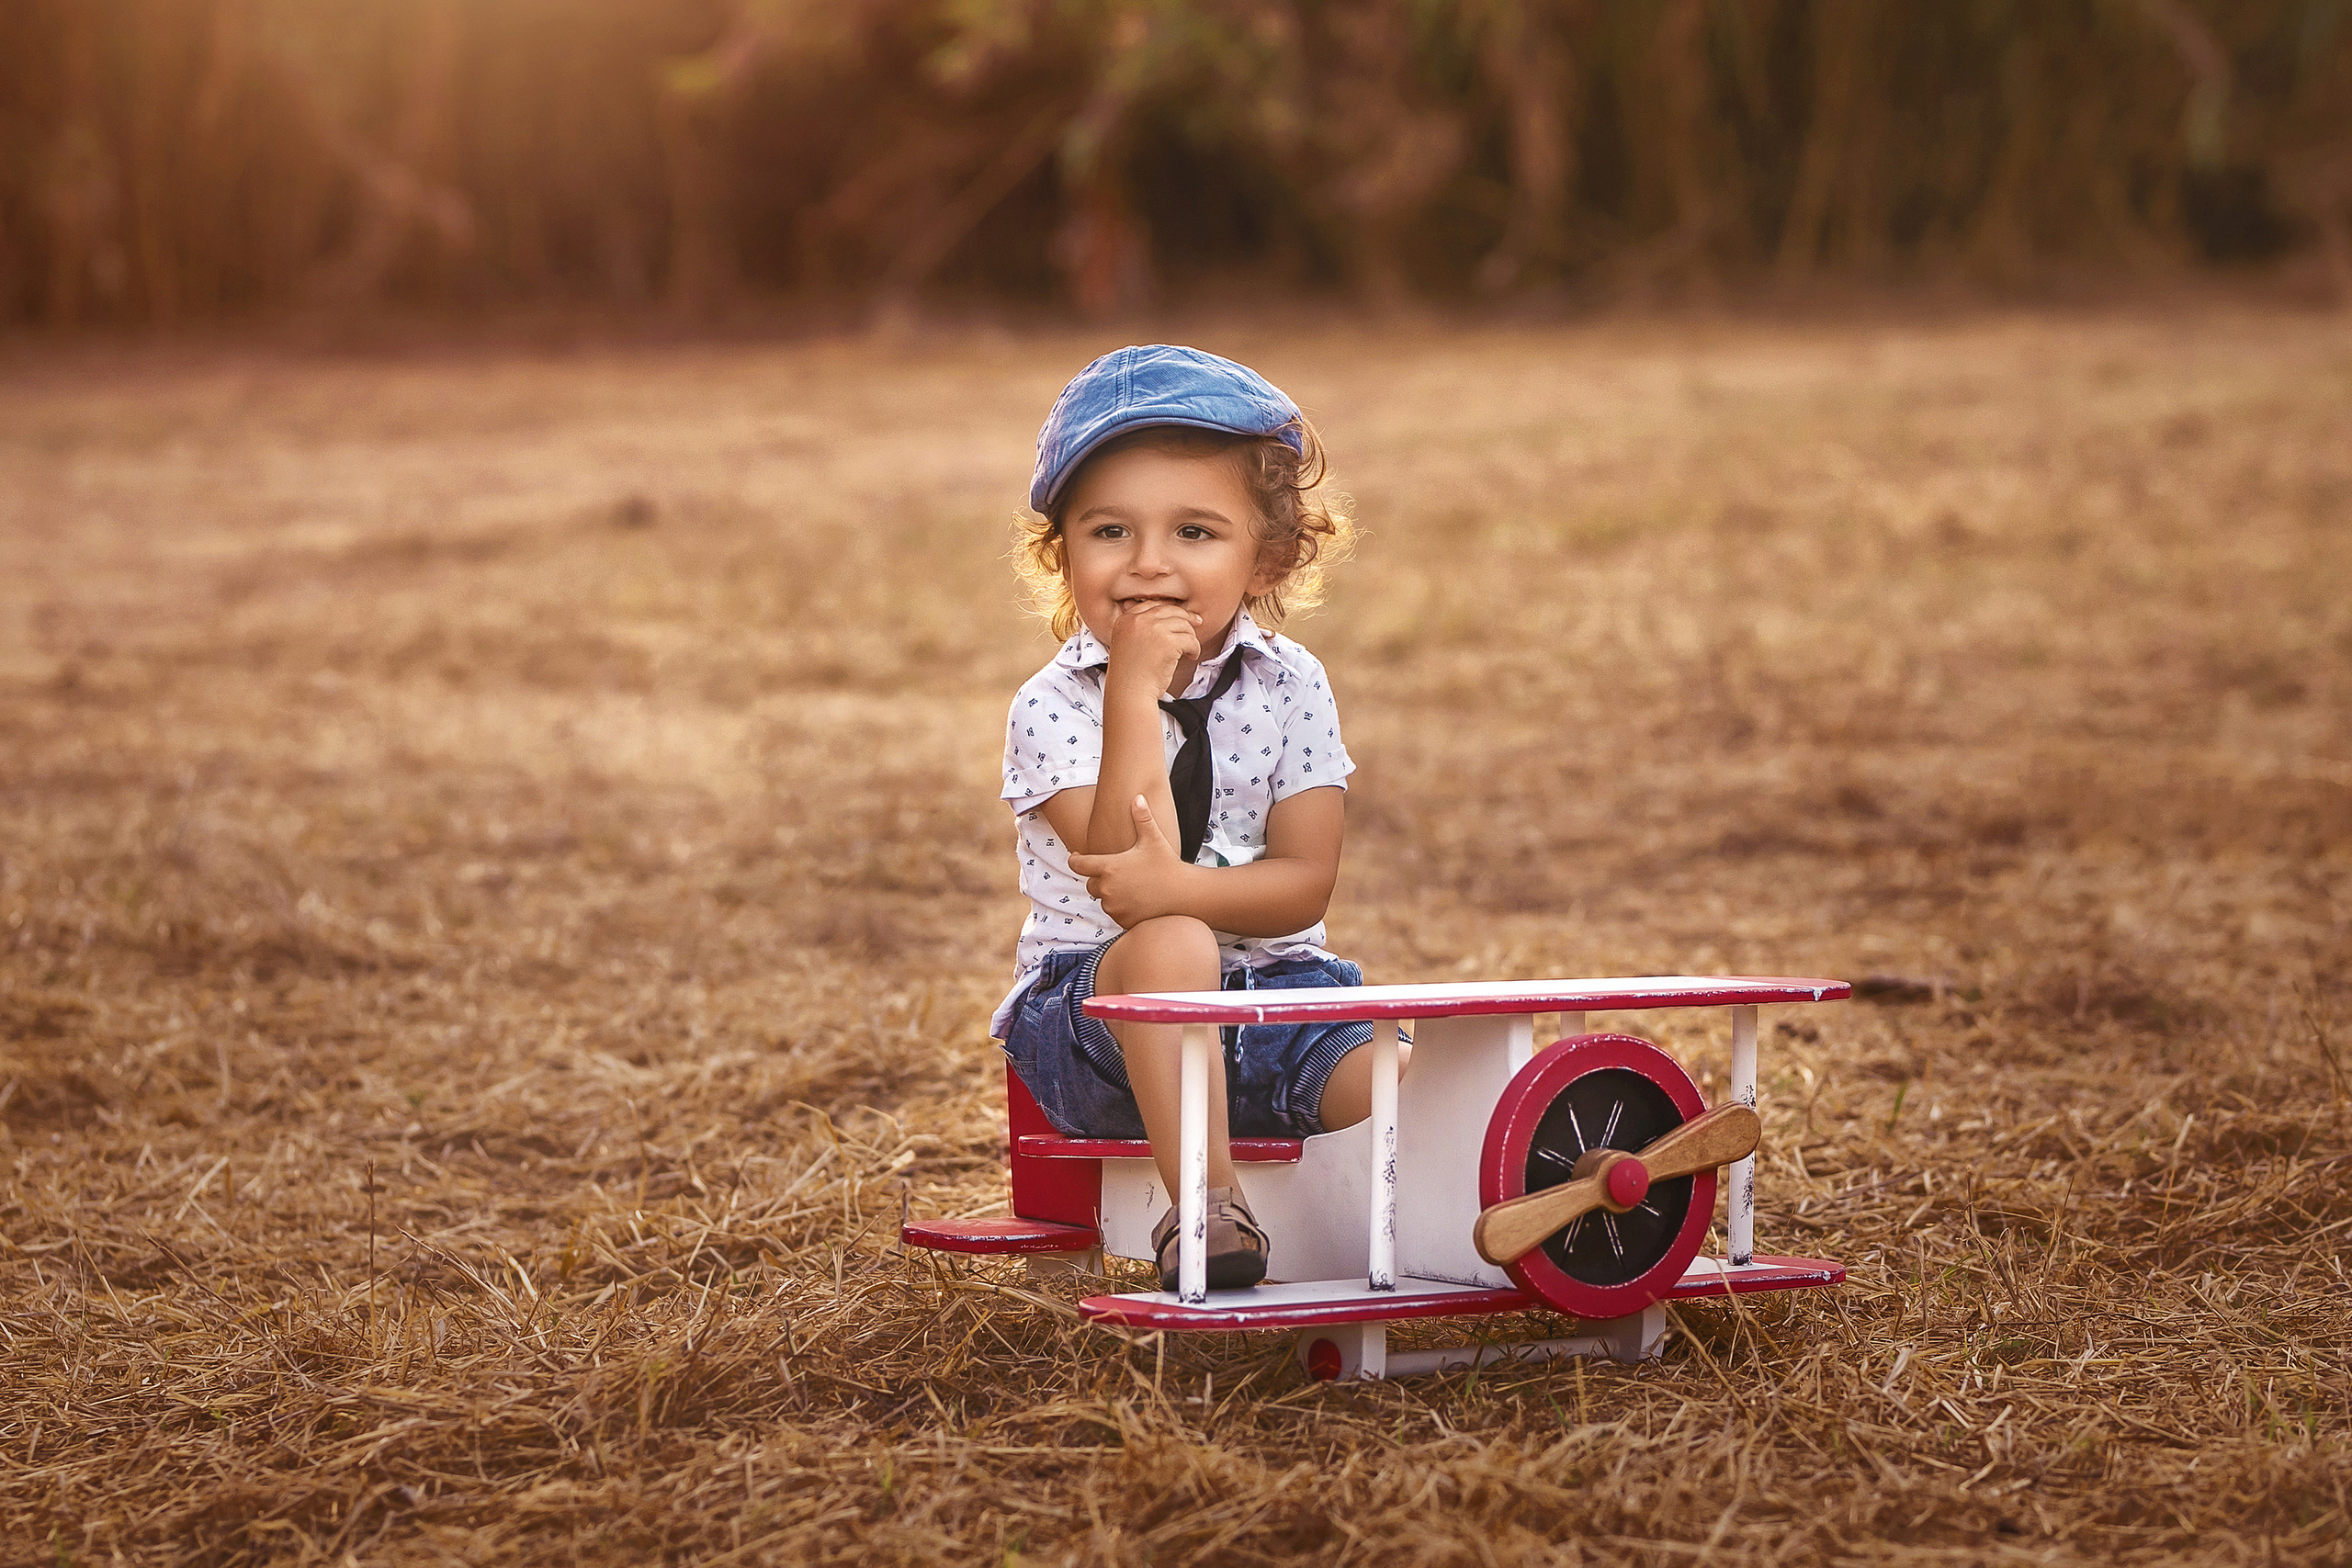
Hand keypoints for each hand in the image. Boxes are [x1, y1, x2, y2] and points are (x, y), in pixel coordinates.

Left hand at [1066, 795, 1195, 926]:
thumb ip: (1142, 818)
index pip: (1077, 864)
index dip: (1075, 859)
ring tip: (1129, 886)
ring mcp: (1114, 907)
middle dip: (1098, 878)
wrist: (1184, 895)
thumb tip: (1138, 797)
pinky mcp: (1122, 920)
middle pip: (1090, 884)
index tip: (1078, 856)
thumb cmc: (1168, 865)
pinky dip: (1120, 908)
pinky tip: (1135, 899)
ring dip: (1110, 894)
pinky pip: (1114, 913)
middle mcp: (1108, 889)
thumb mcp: (1154, 839)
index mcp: (1109, 867)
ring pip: (1103, 900)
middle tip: (1115, 873)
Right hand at [1104, 598, 1201, 696]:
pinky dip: (1195, 648)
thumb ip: (1140, 630)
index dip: (1169, 610)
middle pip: (1170, 610)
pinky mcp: (1167, 642)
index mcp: (1125, 620)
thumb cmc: (1130, 676)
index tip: (1180, 616)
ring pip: (1183, 624)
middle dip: (1186, 617)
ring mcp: (1153, 629)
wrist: (1129, 692)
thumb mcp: (1127, 645)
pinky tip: (1191, 656)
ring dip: (1190, 637)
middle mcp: (1137, 621)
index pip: (1152, 605)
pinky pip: (1190, 639)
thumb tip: (1169, 620)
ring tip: (1189, 649)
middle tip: (1197, 622)